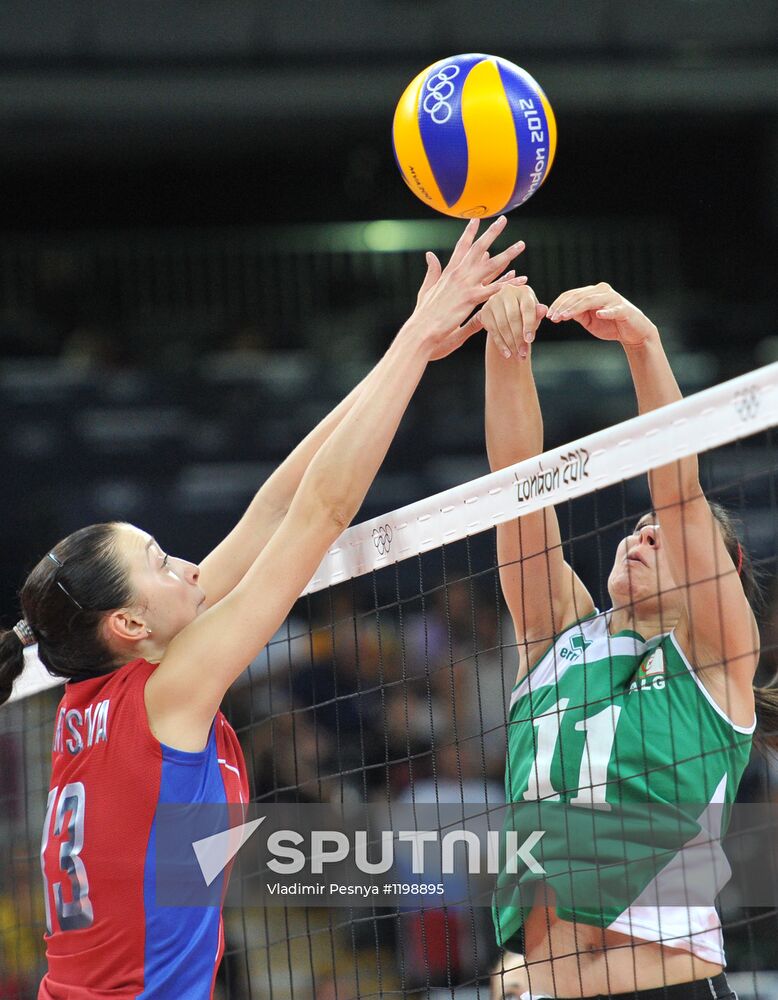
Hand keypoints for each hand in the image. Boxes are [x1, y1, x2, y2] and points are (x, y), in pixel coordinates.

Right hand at [409, 216, 526, 360]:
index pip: (461, 247)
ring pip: (491, 265)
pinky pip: (495, 289)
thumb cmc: (424, 313)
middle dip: (491, 233)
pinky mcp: (471, 299)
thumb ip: (432, 271)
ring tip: (521, 245)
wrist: (422, 329)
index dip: (469, 232)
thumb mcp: (427, 289)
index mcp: (448, 272)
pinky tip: (521, 279)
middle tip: (503, 220)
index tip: (476, 219)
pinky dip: (508, 283)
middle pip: (478, 249)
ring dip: (507, 254)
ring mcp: (465, 285)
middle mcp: (458, 274)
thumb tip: (429, 254)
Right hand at [480, 283, 547, 359]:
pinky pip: (493, 330)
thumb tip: (543, 310)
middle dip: (519, 338)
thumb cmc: (525, 315)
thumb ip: (537, 314)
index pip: (527, 308)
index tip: (530, 340)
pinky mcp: (484, 311)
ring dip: (510, 343)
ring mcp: (494, 300)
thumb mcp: (533, 315)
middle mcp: (507, 291)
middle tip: (523, 354)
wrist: (508, 315)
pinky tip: (507, 354)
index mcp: (523, 291)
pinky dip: (500, 344)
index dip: (529, 324)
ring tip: (517, 356)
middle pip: (513, 318)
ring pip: (502, 326)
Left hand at [546, 282, 657, 347]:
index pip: (572, 294)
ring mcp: (614, 299)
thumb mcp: (588, 320)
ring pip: (590, 301)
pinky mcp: (624, 309)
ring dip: (575, 309)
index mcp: (593, 292)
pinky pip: (614, 309)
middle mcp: (602, 291)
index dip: (559, 304)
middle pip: (578, 296)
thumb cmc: (609, 325)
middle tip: (553, 318)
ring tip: (564, 317)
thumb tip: (560, 312)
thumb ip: (577, 314)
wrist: (633, 333)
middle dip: (563, 307)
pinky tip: (599, 315)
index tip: (548, 315)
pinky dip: (607, 311)